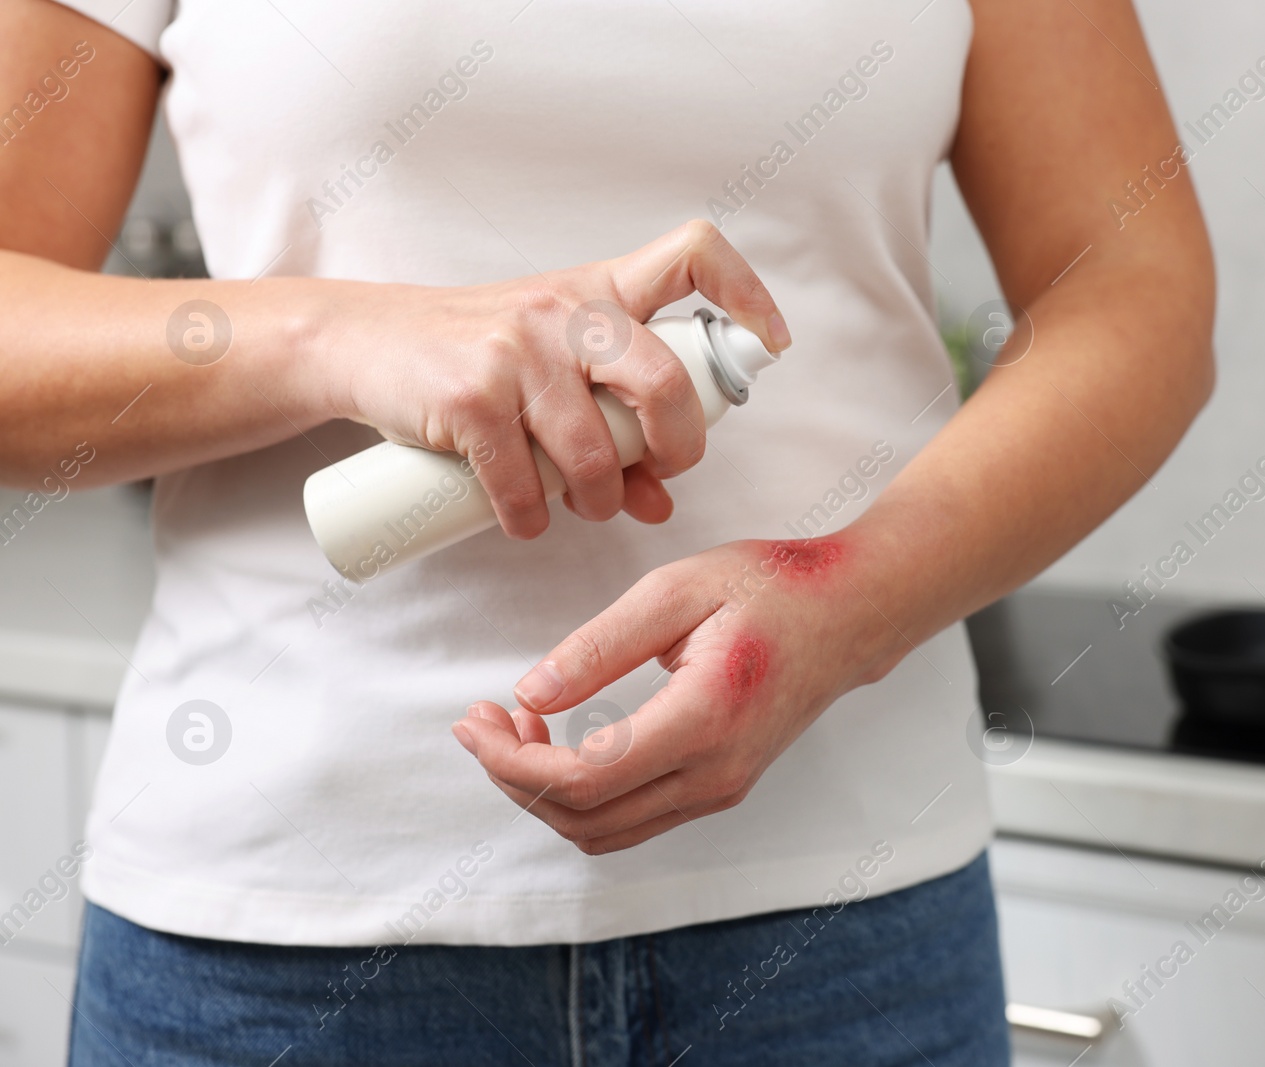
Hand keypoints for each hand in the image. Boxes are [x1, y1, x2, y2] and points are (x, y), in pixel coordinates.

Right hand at [324, 220, 789, 537]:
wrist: (366, 343)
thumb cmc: (480, 358)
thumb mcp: (553, 372)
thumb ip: (613, 425)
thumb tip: (661, 501)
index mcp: (600, 290)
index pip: (693, 253)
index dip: (746, 292)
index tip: (771, 341)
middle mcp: (567, 311)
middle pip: (666, 380)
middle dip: (679, 446)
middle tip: (664, 471)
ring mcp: (519, 351)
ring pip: (596, 454)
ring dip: (599, 502)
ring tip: (584, 507)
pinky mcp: (472, 398)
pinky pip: (527, 486)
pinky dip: (532, 519)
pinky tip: (526, 519)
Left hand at [450, 535, 904, 853]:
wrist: (852, 611)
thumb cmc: (773, 588)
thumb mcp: (677, 590)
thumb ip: (598, 645)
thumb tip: (529, 694)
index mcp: (704, 720)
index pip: (583, 779)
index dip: (512, 761)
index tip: (475, 720)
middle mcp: (715, 773)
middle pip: (585, 820)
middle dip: (516, 779)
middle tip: (480, 722)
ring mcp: (721, 788)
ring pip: (606, 831)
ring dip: (546, 792)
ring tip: (516, 728)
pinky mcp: (720, 787)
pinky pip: (633, 818)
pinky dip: (583, 794)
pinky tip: (563, 739)